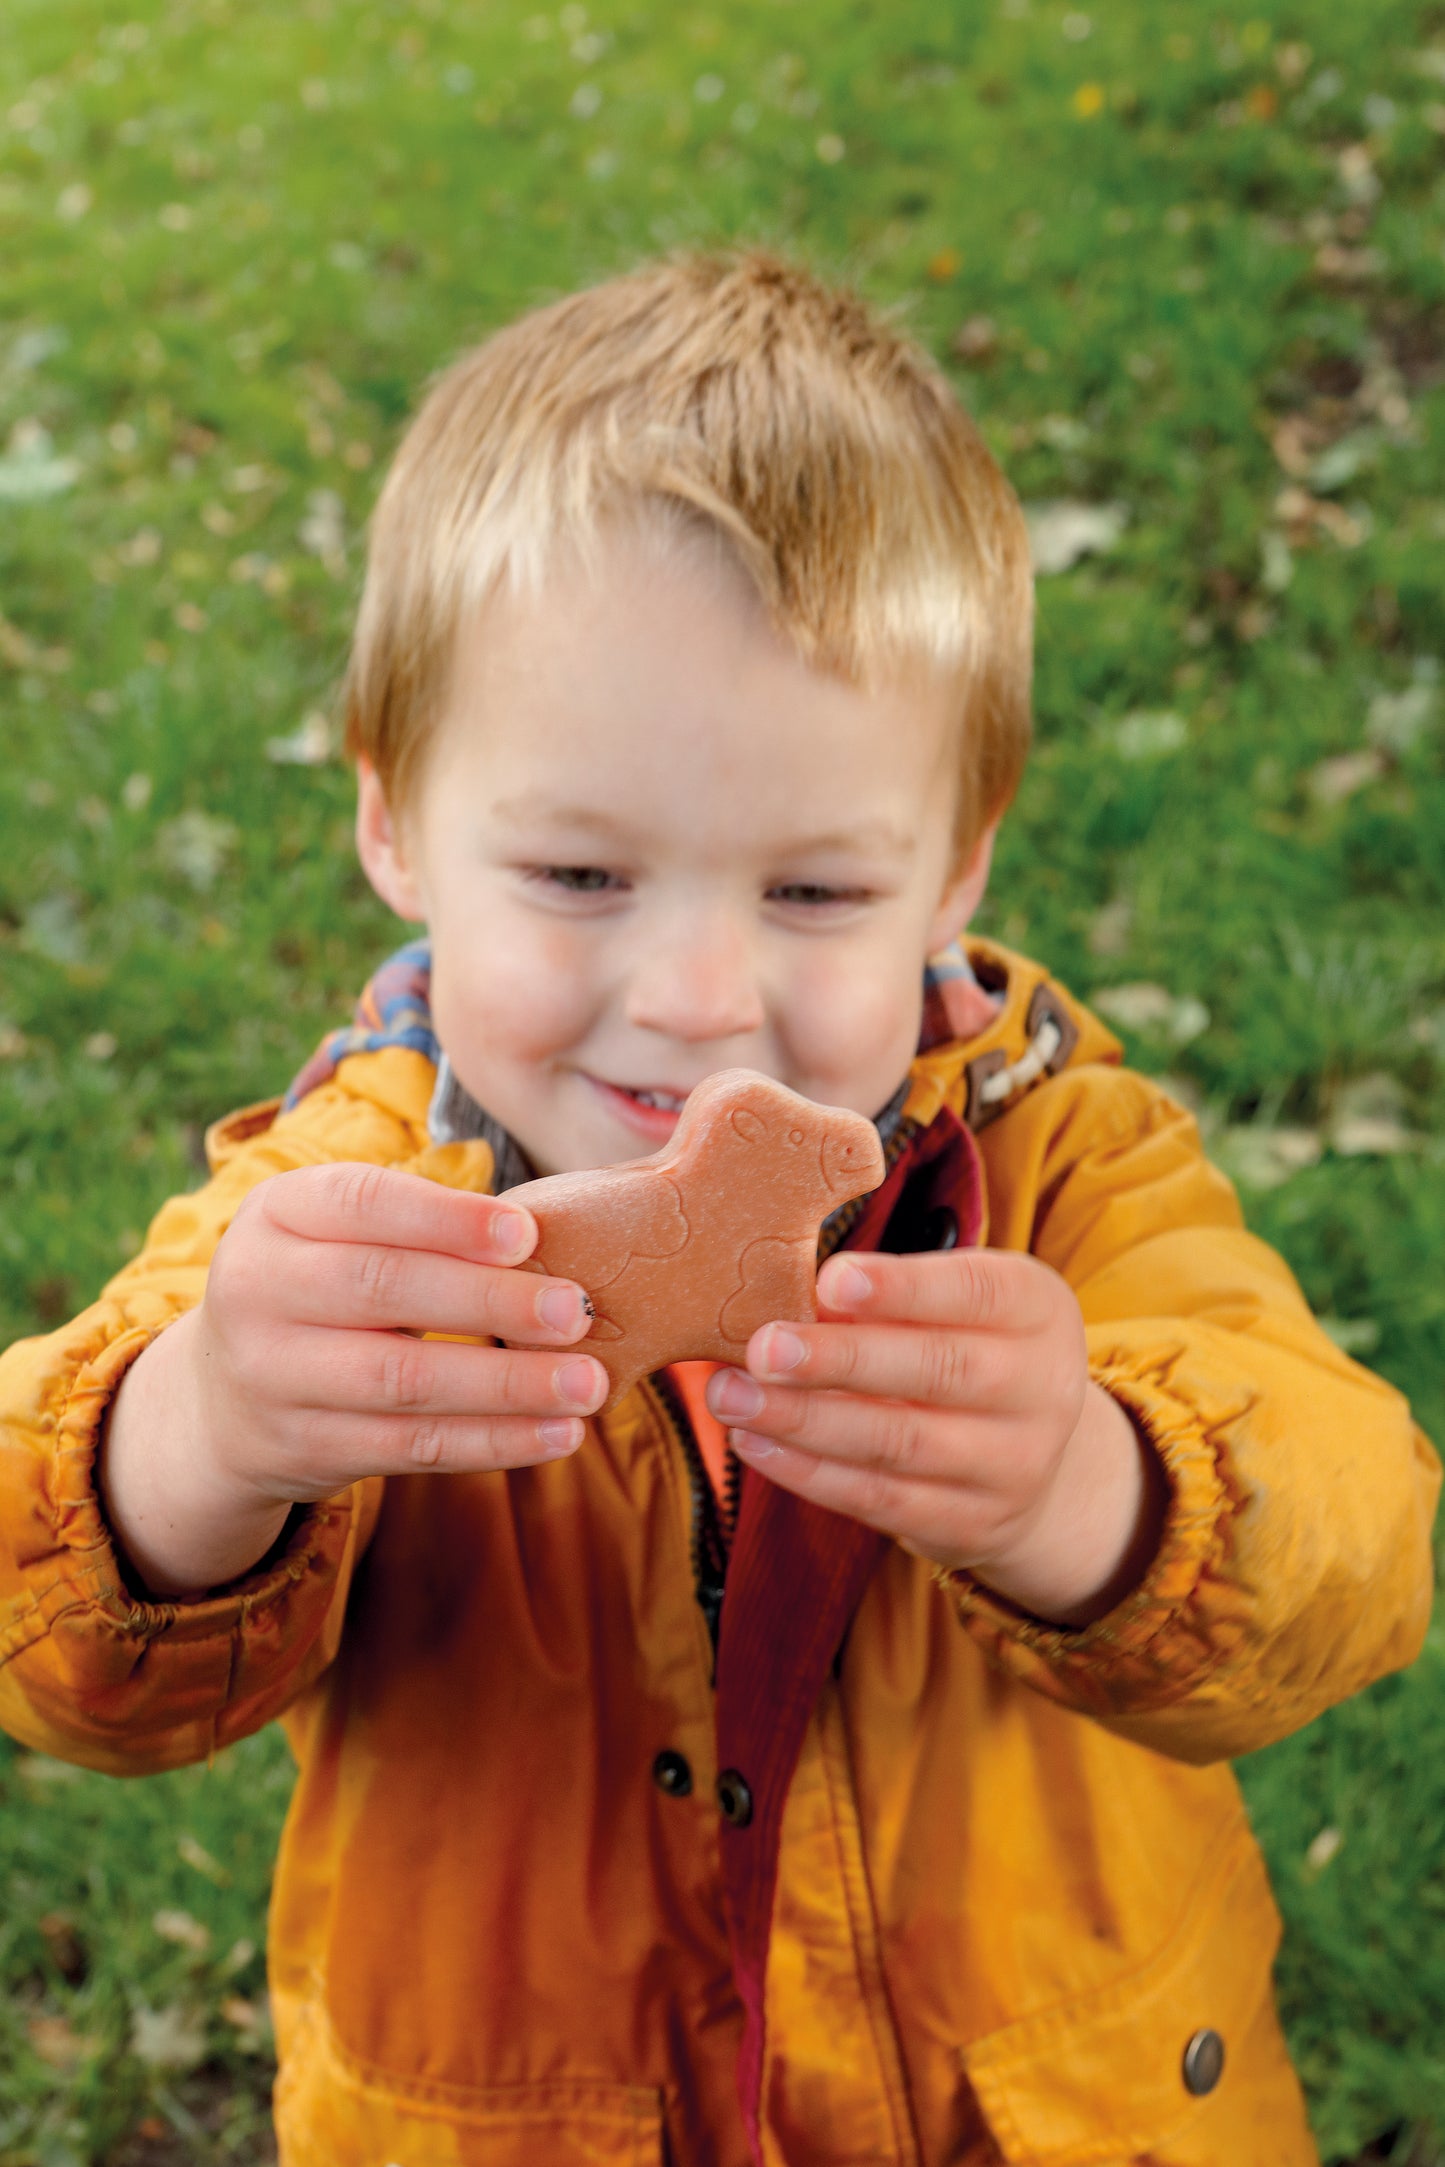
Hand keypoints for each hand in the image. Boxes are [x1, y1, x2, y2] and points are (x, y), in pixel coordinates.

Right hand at [100, 1163, 607, 1595]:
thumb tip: (541, 1239)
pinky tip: (559, 1435)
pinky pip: (412, 1448)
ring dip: (507, 1385)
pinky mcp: (305, 1449)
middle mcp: (258, 1290)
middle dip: (491, 1302)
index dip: (446, 1218)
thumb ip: (418, 1225)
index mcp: (275, 1214)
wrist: (222, 1400)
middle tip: (577, 1310)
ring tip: (587, 1384)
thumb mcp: (337, 1233)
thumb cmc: (322, 1286)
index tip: (528, 1234)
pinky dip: (493, 1441)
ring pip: (403, 1381)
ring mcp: (273, 1377)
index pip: (361, 1204)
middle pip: (385, 1291)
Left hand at [704, 1248, 1166, 1626]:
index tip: (829, 1280)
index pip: (976, 1292)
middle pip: (937, 1371)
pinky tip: (755, 1442)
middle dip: (840, 1360)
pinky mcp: (970, 1526)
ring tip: (731, 1395)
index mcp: (1037, 1310)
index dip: (904, 1288)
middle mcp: (1041, 1389)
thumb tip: (790, 1295)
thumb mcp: (957, 1306)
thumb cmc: (969, 1350)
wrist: (1039, 1465)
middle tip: (762, 1348)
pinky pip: (881, 1500)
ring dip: (804, 1421)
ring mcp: (1012, 1466)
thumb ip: (890, 1296)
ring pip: (900, 1443)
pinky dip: (809, 1473)